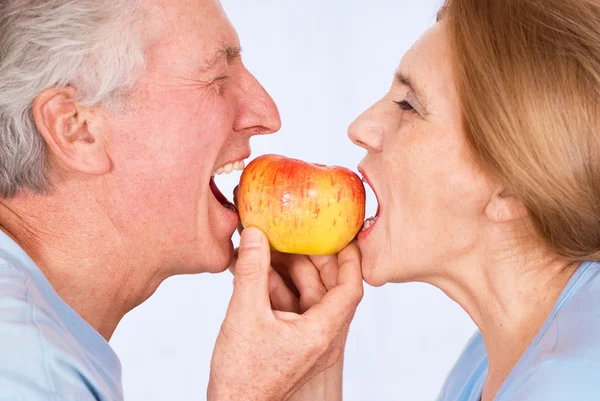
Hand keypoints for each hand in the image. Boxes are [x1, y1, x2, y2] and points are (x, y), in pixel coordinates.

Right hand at [208, 227, 362, 400]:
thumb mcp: (245, 314)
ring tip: (267, 250)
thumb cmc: (244, 376)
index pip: (351, 288)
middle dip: (310, 259)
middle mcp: (323, 338)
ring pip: (308, 297)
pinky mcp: (294, 344)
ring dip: (288, 273)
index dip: (349, 258)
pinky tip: (257, 274)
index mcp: (322, 332)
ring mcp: (310, 342)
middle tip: (294, 234)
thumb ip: (252, 271)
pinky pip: (294, 309)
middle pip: (328, 288)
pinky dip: (278, 290)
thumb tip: (256, 235)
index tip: (342, 235)